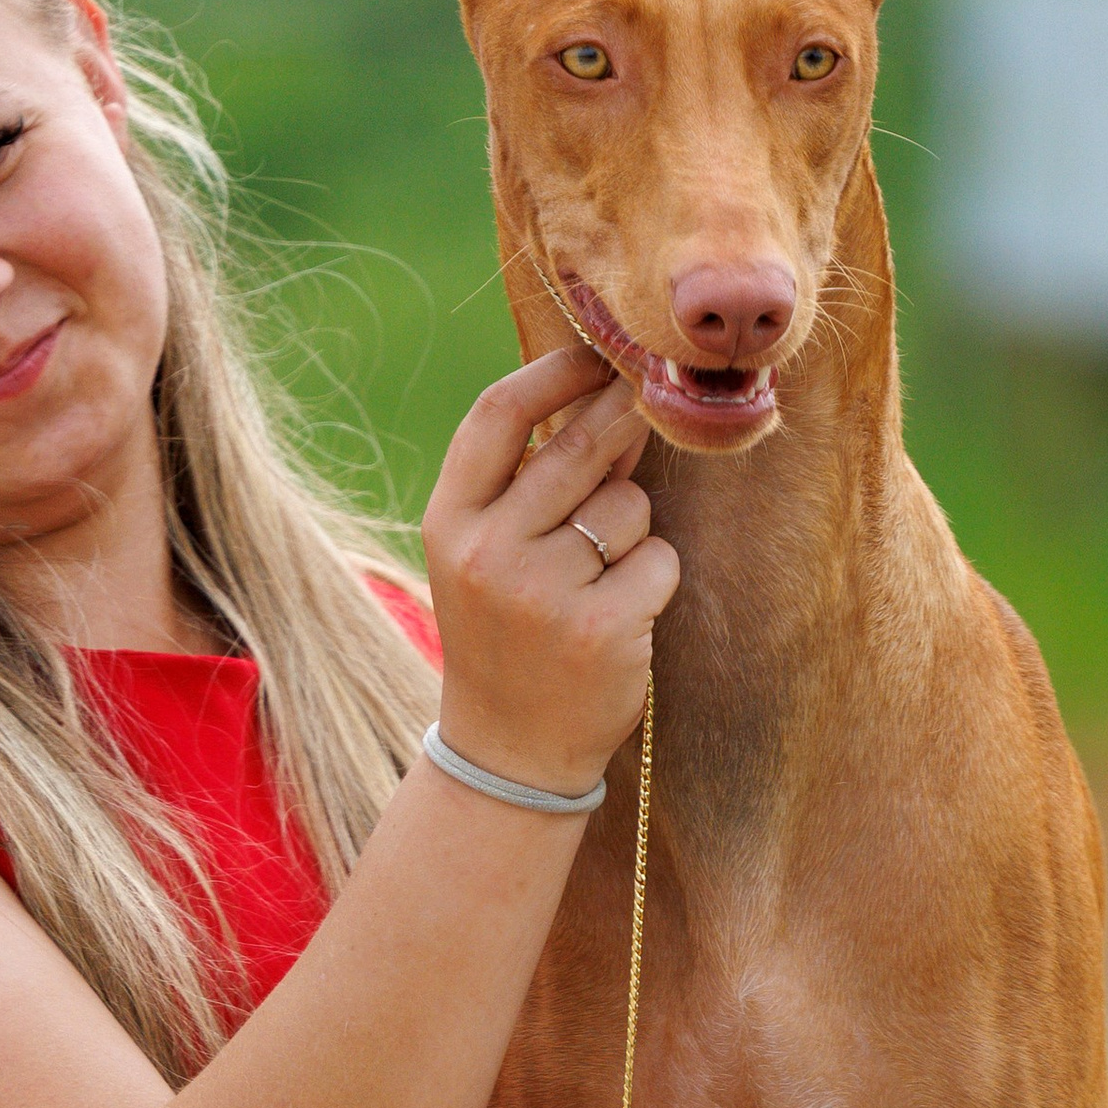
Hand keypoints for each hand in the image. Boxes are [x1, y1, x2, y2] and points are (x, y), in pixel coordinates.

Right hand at [423, 347, 677, 796]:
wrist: (508, 751)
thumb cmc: (505, 635)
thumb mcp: (482, 554)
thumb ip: (524, 483)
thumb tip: (606, 395)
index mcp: (450, 522)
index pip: (499, 414)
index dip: (554, 372)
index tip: (595, 356)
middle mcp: (487, 552)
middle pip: (577, 446)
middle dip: (622, 419)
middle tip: (646, 405)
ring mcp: (542, 593)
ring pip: (628, 507)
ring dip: (633, 527)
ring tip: (599, 576)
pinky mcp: (599, 629)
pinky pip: (657, 560)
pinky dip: (654, 578)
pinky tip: (622, 615)